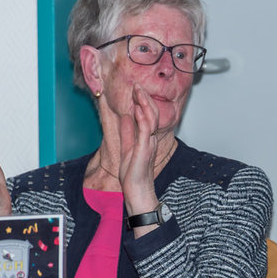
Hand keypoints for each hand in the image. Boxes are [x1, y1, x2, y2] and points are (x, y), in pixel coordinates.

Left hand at [117, 84, 162, 235]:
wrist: (137, 191)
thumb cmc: (133, 175)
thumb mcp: (127, 149)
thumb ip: (127, 133)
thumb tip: (125, 118)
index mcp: (146, 138)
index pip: (147, 116)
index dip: (142, 102)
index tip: (136, 90)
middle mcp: (150, 139)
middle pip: (151, 113)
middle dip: (144, 98)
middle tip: (138, 85)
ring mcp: (149, 143)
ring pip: (151, 119)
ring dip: (145, 104)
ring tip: (139, 91)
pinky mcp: (145, 149)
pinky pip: (146, 131)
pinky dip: (143, 118)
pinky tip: (139, 108)